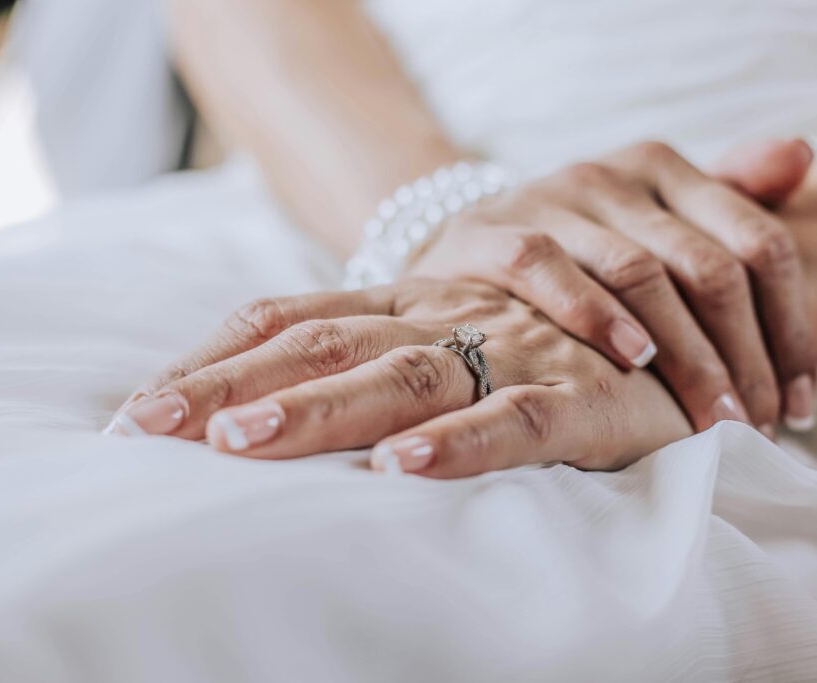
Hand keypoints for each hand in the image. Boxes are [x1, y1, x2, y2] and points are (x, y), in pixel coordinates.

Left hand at [106, 280, 690, 477]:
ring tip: (246, 439)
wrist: (672, 336)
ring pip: (408, 376)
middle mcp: (449, 319)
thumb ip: (376, 360)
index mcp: (411, 306)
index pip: (296, 320)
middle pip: (329, 346)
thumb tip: (267, 408)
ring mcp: (513, 351)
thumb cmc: (544, 350)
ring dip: (324, 410)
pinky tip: (405, 465)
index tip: (144, 404)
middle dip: (238, 386)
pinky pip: (517, 418)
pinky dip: (460, 443)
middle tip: (155, 426)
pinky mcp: (579, 395)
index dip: (219, 356)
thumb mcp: (452, 340)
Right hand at [409, 140, 816, 434]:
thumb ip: (730, 196)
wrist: (463, 243)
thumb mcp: (651, 217)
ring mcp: (552, 198)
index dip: (792, 329)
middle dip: (745, 359)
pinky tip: (632, 359)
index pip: (760, 243)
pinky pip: (549, 269)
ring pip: (642, 275)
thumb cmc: (576, 248)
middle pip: (710, 269)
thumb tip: (804, 155)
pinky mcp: (493, 230)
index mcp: (667, 169)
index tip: (801, 404)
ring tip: (713, 419)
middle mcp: (616, 176)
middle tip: (760, 428)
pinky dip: (593, 314)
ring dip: (687, 356)